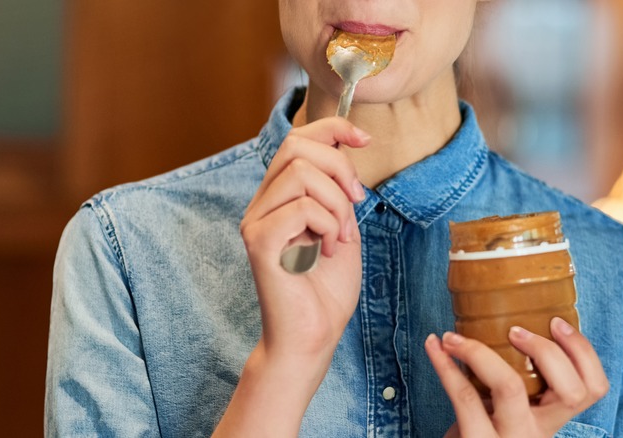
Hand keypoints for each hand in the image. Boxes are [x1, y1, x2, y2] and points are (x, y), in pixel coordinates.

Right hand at [240, 116, 369, 362]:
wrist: (314, 334)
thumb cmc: (327, 287)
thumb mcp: (342, 224)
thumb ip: (337, 188)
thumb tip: (344, 146)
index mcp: (279, 196)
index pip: (298, 138)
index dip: (334, 128)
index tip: (366, 139)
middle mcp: (262, 203)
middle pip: (296, 145)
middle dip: (340, 167)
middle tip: (356, 204)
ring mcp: (256, 221)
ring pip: (302, 173)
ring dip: (337, 204)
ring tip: (341, 237)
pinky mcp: (259, 242)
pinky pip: (301, 207)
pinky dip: (328, 225)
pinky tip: (328, 250)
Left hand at [425, 317, 608, 436]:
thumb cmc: (481, 431)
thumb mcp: (509, 410)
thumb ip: (517, 380)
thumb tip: (504, 316)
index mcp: (551, 419)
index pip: (593, 389)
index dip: (583, 352)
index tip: (555, 321)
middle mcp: (537, 432)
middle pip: (568, 390)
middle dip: (545, 350)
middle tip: (513, 329)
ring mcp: (509, 437)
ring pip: (511, 387)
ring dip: (479, 351)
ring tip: (454, 336)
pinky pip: (463, 396)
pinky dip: (443, 365)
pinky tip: (433, 346)